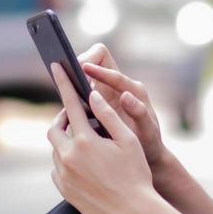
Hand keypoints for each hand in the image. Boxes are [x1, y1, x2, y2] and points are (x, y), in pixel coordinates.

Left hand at [45, 61, 156, 213]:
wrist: (134, 213)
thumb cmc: (136, 174)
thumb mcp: (129, 141)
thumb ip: (109, 116)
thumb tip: (93, 95)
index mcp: (86, 140)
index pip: (70, 104)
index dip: (63, 83)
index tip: (55, 67)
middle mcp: (69, 156)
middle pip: (54, 128)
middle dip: (62, 118)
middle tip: (75, 117)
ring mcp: (64, 174)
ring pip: (55, 149)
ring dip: (65, 142)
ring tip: (84, 143)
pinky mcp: (64, 190)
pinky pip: (57, 169)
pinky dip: (65, 161)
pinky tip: (82, 164)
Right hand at [76, 42, 167, 172]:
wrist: (148, 154)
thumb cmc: (150, 143)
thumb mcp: (147, 131)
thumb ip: (139, 113)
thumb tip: (125, 95)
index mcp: (133, 89)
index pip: (112, 69)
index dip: (97, 67)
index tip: (83, 68)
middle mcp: (120, 86)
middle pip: (97, 59)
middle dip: (82, 62)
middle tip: (68, 72)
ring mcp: (109, 93)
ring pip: (88, 74)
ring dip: (76, 77)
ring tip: (62, 83)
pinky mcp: (100, 103)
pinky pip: (85, 90)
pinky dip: (75, 92)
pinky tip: (65, 102)